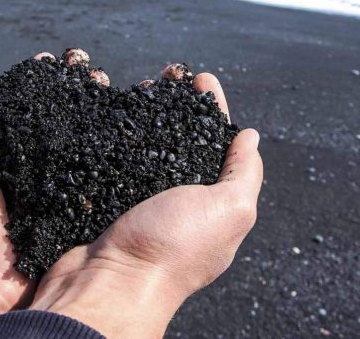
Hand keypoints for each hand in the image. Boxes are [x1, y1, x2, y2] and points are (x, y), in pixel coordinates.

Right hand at [30, 59, 262, 338]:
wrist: (109, 283)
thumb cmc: (172, 247)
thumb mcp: (227, 210)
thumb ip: (244, 174)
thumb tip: (251, 137)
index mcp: (214, 206)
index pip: (221, 145)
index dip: (214, 109)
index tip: (202, 78)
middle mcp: (181, 204)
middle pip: (184, 141)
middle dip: (179, 105)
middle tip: (166, 76)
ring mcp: (144, 203)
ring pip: (149, 147)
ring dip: (148, 114)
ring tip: (138, 87)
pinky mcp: (112, 202)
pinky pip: (119, 161)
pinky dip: (118, 137)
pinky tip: (111, 116)